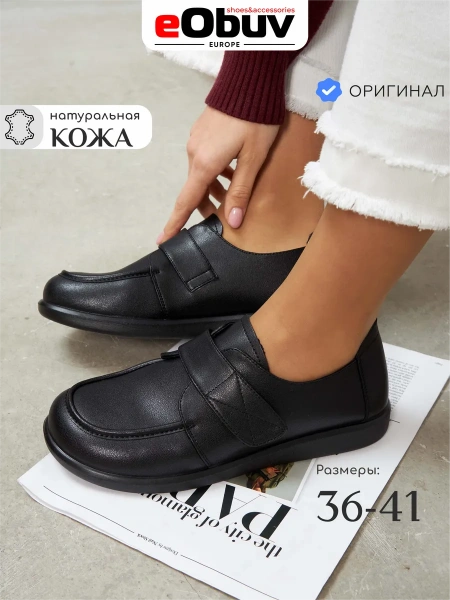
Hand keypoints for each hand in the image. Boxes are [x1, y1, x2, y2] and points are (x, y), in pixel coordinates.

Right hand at [157, 106, 278, 243]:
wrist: (249, 80)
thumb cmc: (255, 119)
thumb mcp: (253, 159)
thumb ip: (241, 191)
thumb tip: (232, 221)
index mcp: (204, 164)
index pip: (186, 202)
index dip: (175, 223)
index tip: (163, 240)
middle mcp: (194, 154)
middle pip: (196, 190)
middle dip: (208, 205)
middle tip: (225, 215)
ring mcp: (196, 141)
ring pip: (202, 174)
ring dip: (215, 187)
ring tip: (235, 191)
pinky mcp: (201, 132)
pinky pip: (204, 160)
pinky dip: (215, 171)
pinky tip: (233, 169)